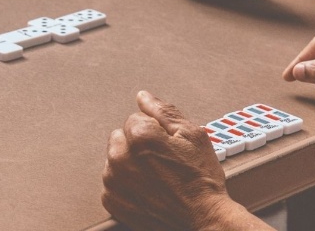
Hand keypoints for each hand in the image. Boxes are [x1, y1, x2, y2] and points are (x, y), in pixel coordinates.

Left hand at [103, 91, 266, 229]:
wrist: (202, 220)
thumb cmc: (200, 179)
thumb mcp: (192, 135)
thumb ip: (163, 111)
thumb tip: (143, 96)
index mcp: (139, 136)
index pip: (136, 119)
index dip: (155, 131)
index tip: (168, 146)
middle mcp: (120, 157)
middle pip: (122, 137)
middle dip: (137, 144)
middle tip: (162, 161)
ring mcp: (113, 181)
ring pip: (116, 159)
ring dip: (130, 163)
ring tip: (156, 177)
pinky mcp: (112, 200)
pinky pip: (113, 182)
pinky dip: (126, 184)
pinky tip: (147, 189)